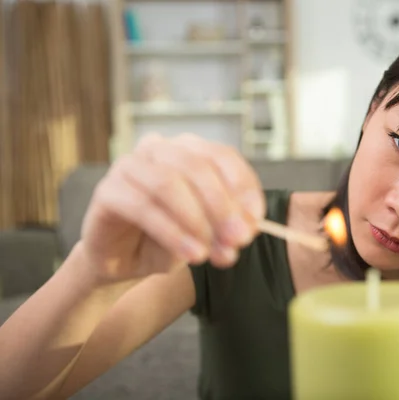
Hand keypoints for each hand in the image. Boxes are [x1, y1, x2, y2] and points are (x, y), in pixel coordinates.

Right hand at [78, 133, 264, 281]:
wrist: (124, 261)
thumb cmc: (169, 238)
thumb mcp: (207, 231)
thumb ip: (227, 224)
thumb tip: (247, 227)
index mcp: (188, 150)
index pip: (223, 156)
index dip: (243, 188)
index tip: (255, 221)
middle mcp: (158, 149)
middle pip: (197, 167)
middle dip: (222, 207)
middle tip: (237, 240)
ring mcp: (129, 166)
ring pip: (169, 184)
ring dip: (197, 221)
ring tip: (210, 254)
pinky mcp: (107, 191)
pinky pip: (143, 207)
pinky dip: (172, 233)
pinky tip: (191, 254)